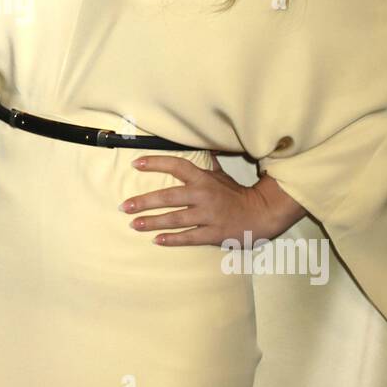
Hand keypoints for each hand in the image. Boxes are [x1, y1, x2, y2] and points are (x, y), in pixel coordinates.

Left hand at [119, 155, 306, 246]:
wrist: (261, 213)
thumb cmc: (236, 193)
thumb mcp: (221, 174)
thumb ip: (205, 164)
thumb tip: (197, 146)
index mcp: (203, 179)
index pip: (177, 166)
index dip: (155, 163)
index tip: (135, 163)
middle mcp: (203, 196)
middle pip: (168, 197)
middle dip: (144, 202)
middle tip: (124, 206)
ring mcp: (208, 216)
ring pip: (175, 219)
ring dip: (152, 222)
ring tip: (134, 224)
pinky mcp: (213, 234)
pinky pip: (189, 237)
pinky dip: (172, 239)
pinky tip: (156, 240)